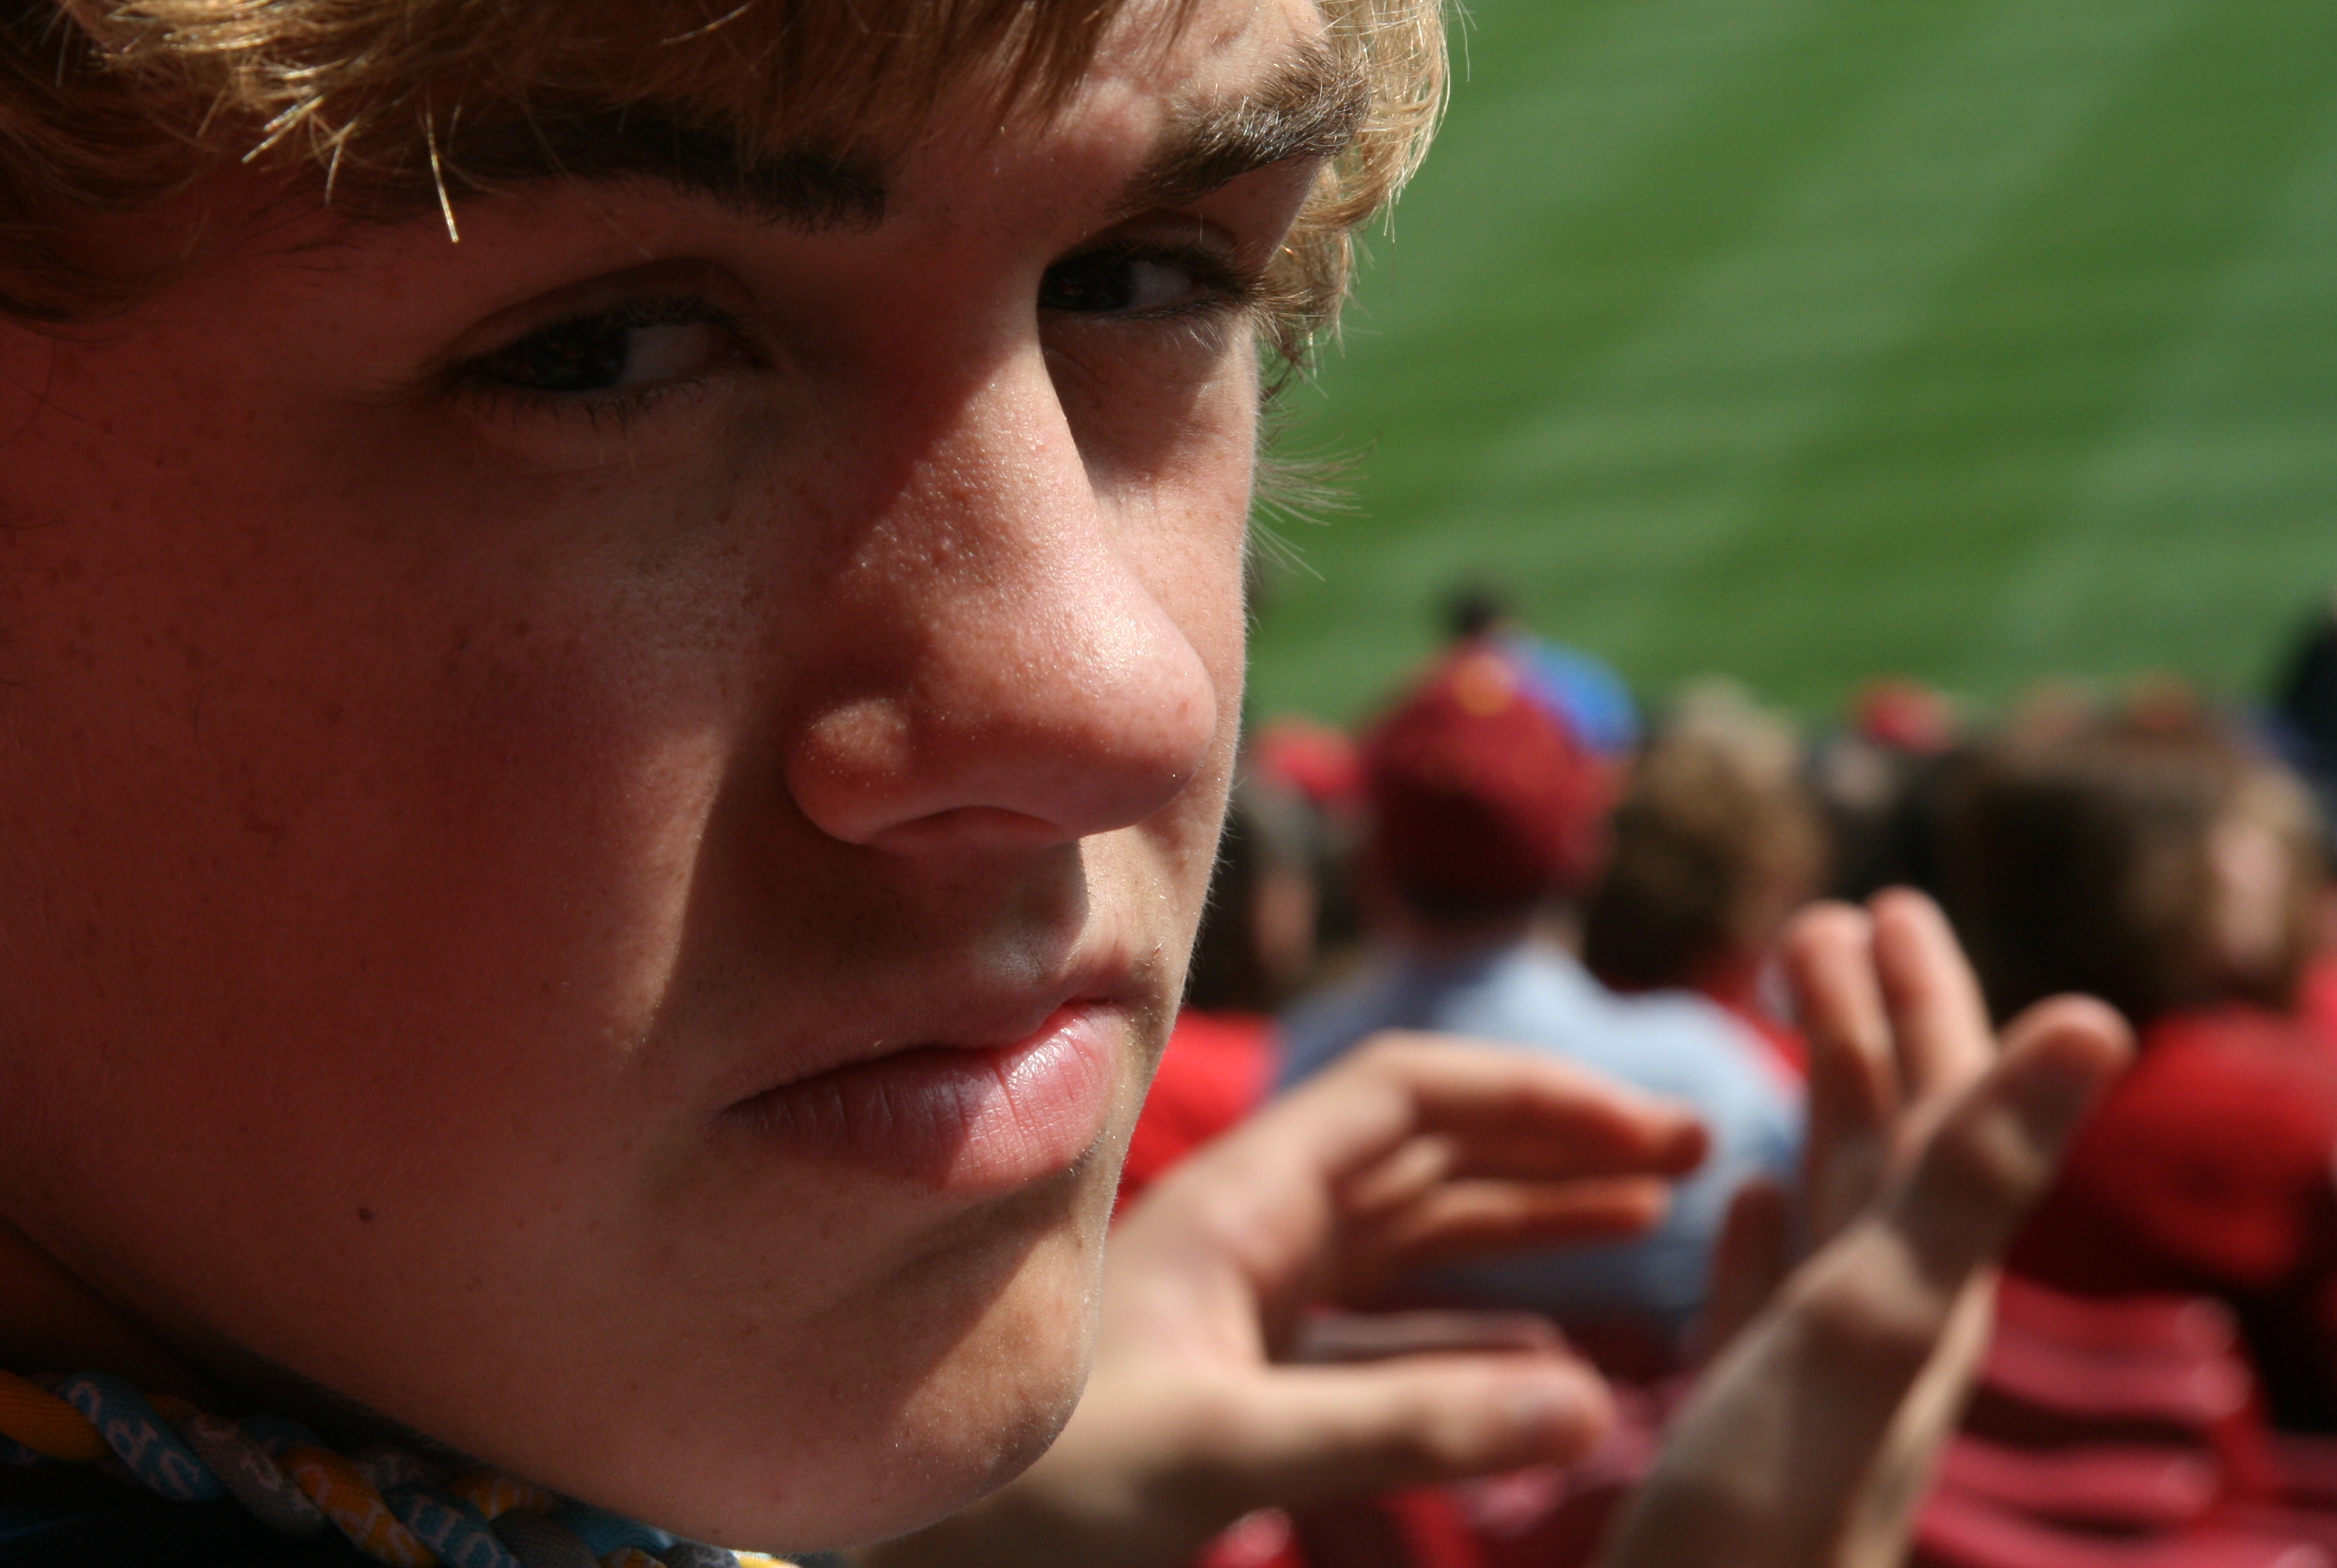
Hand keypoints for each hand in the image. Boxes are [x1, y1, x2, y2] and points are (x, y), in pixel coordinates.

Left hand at [865, 1033, 1706, 1567]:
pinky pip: (1386, 1334)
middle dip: (1556, 1147)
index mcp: (1239, 1205)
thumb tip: (1589, 1401)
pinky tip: (1556, 1369)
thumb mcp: (1221, 1453)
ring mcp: (1245, 1303)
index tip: (1654, 1135)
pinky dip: (1478, 1340)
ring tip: (1654, 1227)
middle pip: (1426, 1151)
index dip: (1537, 1097)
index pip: (1406, 1095)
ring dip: (1529, 1226)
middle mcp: (1247, 1231)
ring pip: (1414, 1238)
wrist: (922, 1554)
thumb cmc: (1038, 1496)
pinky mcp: (1243, 1377)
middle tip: (1695, 1160)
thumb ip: (1401, 1426)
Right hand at [1602, 890, 2131, 1567]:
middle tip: (1826, 921)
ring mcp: (1813, 1379)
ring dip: (1818, 1107)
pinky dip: (1760, 1231)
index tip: (1883, 904)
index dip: (1923, 1004)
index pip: (1943, 1113)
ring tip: (1788, 1028)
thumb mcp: (1876, 1322)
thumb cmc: (1764, 1519)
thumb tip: (2102, 1016)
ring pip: (1835, 1209)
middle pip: (1894, 1147)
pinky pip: (1766, 1297)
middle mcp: (1883, 1325)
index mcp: (1920, 1290)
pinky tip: (1743, 1202)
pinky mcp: (1745, 1423)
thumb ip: (1979, 1176)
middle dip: (1869, 1028)